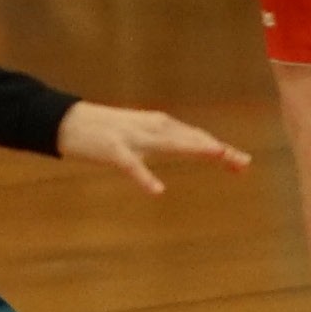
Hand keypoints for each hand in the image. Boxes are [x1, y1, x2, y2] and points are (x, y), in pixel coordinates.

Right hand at [56, 101, 251, 197]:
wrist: (67, 121)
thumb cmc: (103, 131)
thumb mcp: (138, 135)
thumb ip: (162, 139)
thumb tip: (187, 143)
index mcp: (157, 125)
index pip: (195, 136)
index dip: (219, 149)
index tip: (242, 163)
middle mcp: (151, 127)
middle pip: (190, 138)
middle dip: (217, 149)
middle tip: (243, 163)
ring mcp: (132, 138)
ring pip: (169, 143)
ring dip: (194, 147)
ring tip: (217, 154)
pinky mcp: (112, 150)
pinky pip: (131, 166)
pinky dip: (145, 177)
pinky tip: (157, 190)